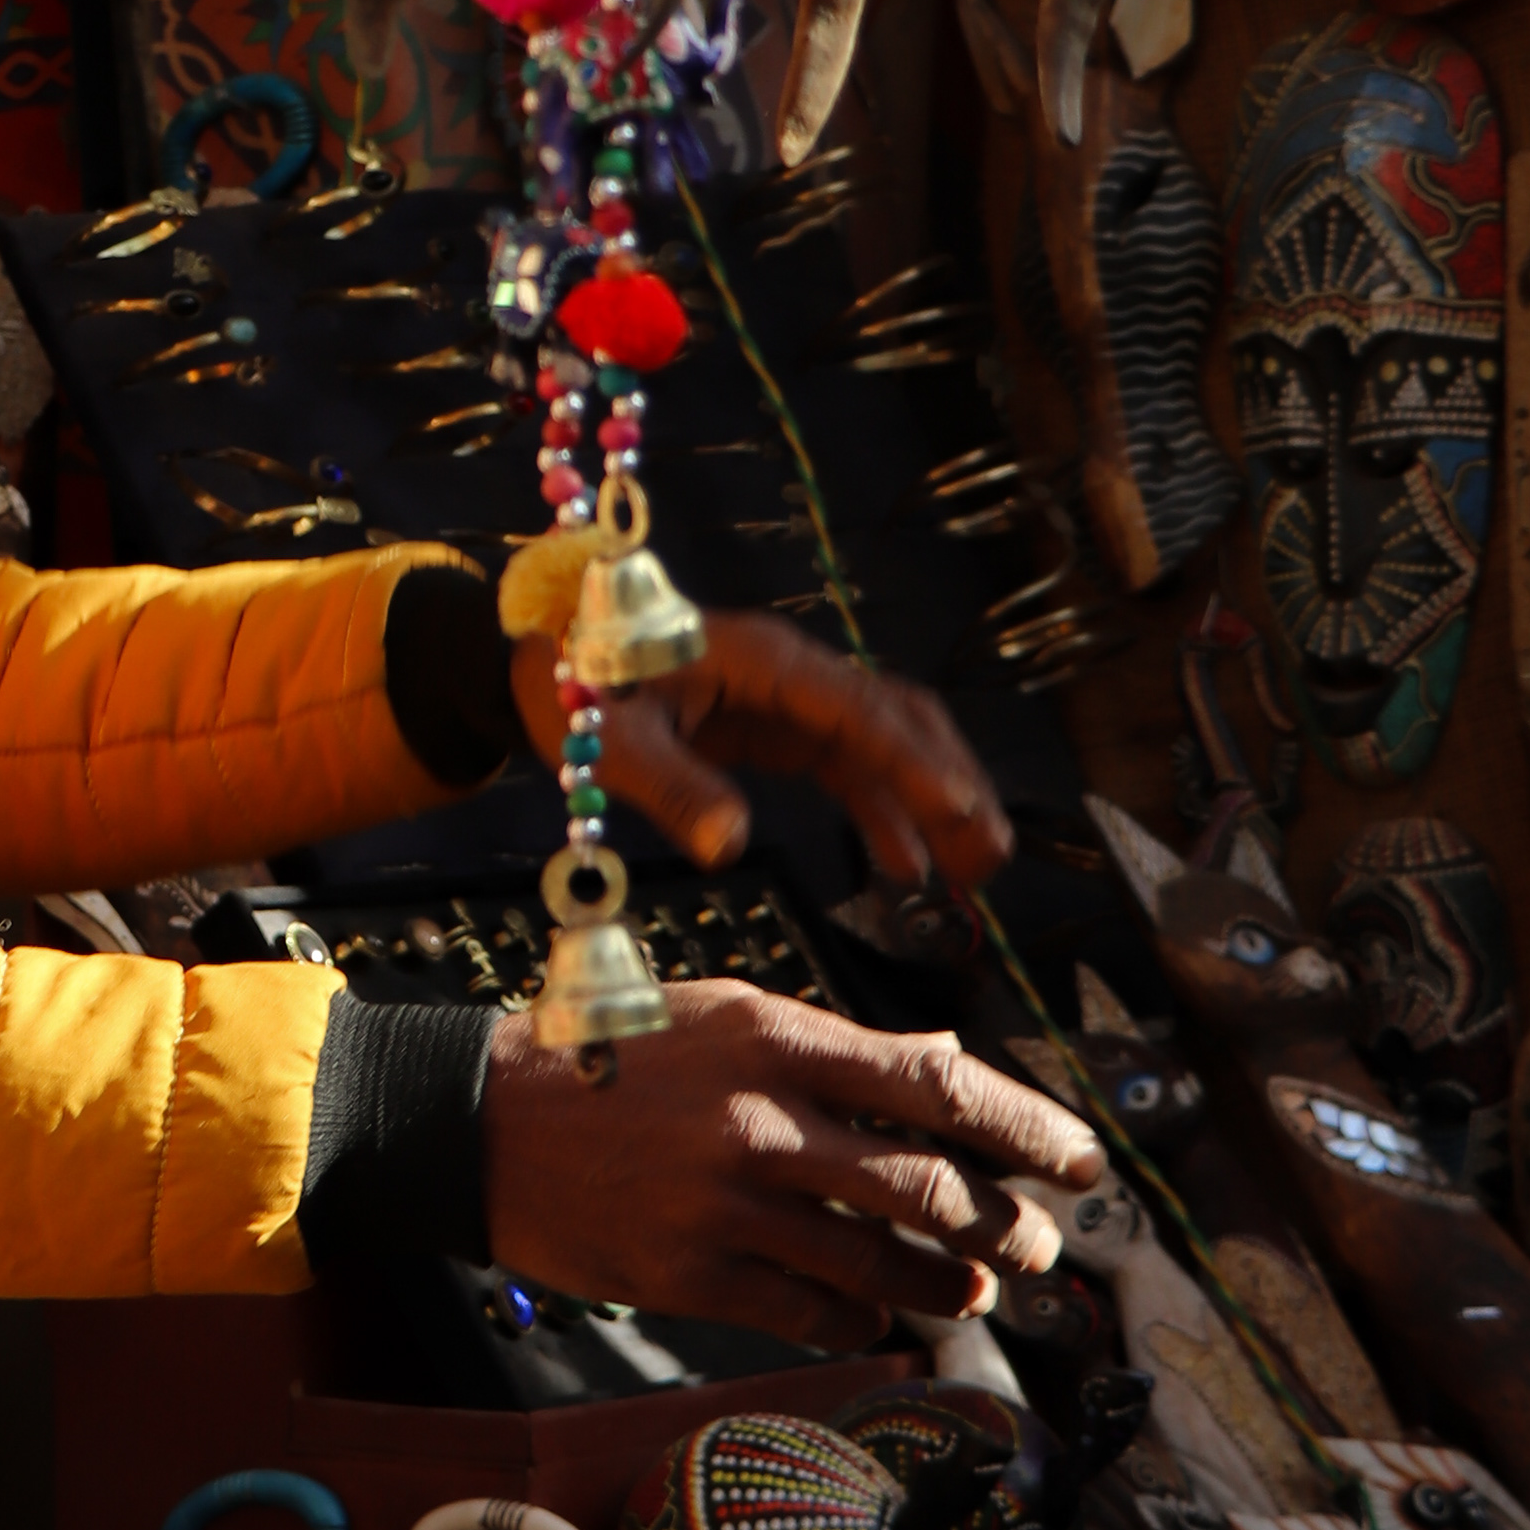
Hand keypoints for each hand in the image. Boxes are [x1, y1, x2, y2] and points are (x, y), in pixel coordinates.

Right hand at [480, 985, 1104, 1353]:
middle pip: (927, 1186)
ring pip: (878, 1263)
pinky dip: (862, 1321)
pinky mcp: (691, 1274)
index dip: (1027, 1129)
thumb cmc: (611, 1055)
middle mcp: (762, 1122)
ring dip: (944, 1284)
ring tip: (971, 1290)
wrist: (481, 1123)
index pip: (939, 1087)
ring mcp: (727, 1204)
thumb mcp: (727, 1017)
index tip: (1082, 1162)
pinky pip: (809, 1312)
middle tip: (1038, 1246)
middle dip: (1003, 1226)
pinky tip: (880, 1318)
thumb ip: (839, 1049)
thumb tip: (947, 1067)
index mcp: (779, 1039)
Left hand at [509, 605, 1015, 893]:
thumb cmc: (570, 685)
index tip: (964, 816)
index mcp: (761, 662)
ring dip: (931, 800)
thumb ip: (671, 788)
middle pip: (897, 719)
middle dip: (950, 784)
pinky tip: (906, 869)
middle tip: (990, 858)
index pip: (860, 713)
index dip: (916, 766)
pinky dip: (882, 811)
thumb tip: (731, 847)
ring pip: (885, 742)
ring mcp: (788, 696)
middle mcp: (790, 670)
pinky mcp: (775, 724)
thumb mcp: (608, 741)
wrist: (539, 656)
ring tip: (972, 873)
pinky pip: (848, 764)